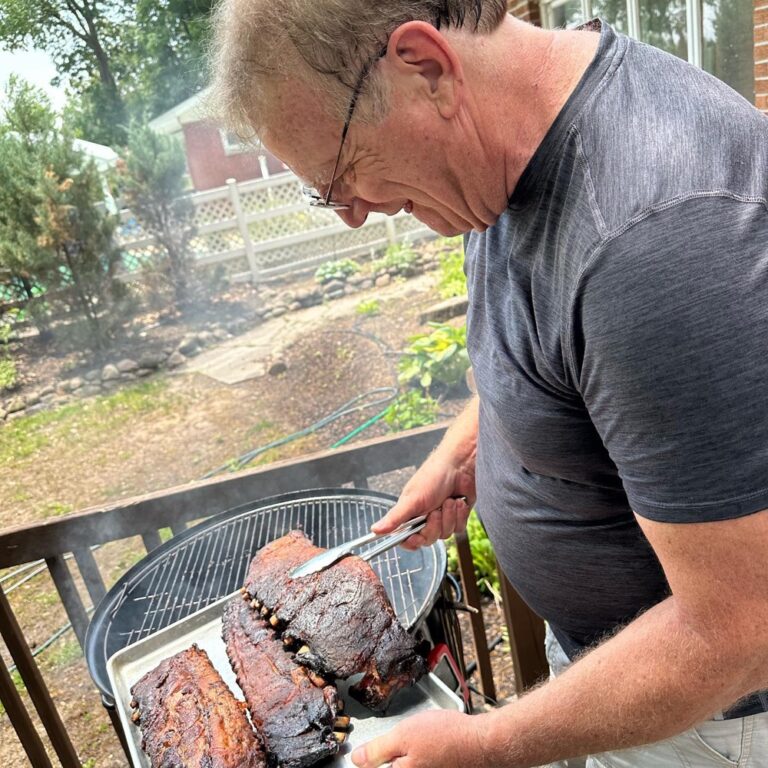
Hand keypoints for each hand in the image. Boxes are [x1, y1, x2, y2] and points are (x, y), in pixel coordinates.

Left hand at [351, 710, 485, 767]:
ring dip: (405, 759)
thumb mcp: (405, 735)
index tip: (369, 755)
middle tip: (398, 746)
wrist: (482, 744)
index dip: (370, 762)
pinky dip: (418, 760)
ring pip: (406, 767)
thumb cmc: (447, 737)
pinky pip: (422, 766)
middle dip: (389, 759)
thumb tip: (356, 759)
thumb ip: (377, 749)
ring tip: (415, 746)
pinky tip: (429, 750)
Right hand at [371, 453, 474, 548]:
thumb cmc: (433, 476)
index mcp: (410, 515)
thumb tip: (375, 530)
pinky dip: (460, 515)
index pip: (406, 539)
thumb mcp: (412, 500)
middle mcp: (424, 519)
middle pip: (428, 539)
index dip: (412, 541)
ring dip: (448, 516)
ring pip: (445, 535)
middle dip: (434, 525)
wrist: (460, 466)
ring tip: (448, 500)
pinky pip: (458, 528)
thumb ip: (395, 518)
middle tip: (435, 510)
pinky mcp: (457, 517)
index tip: (416, 536)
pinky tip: (458, 501)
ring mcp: (442, 519)